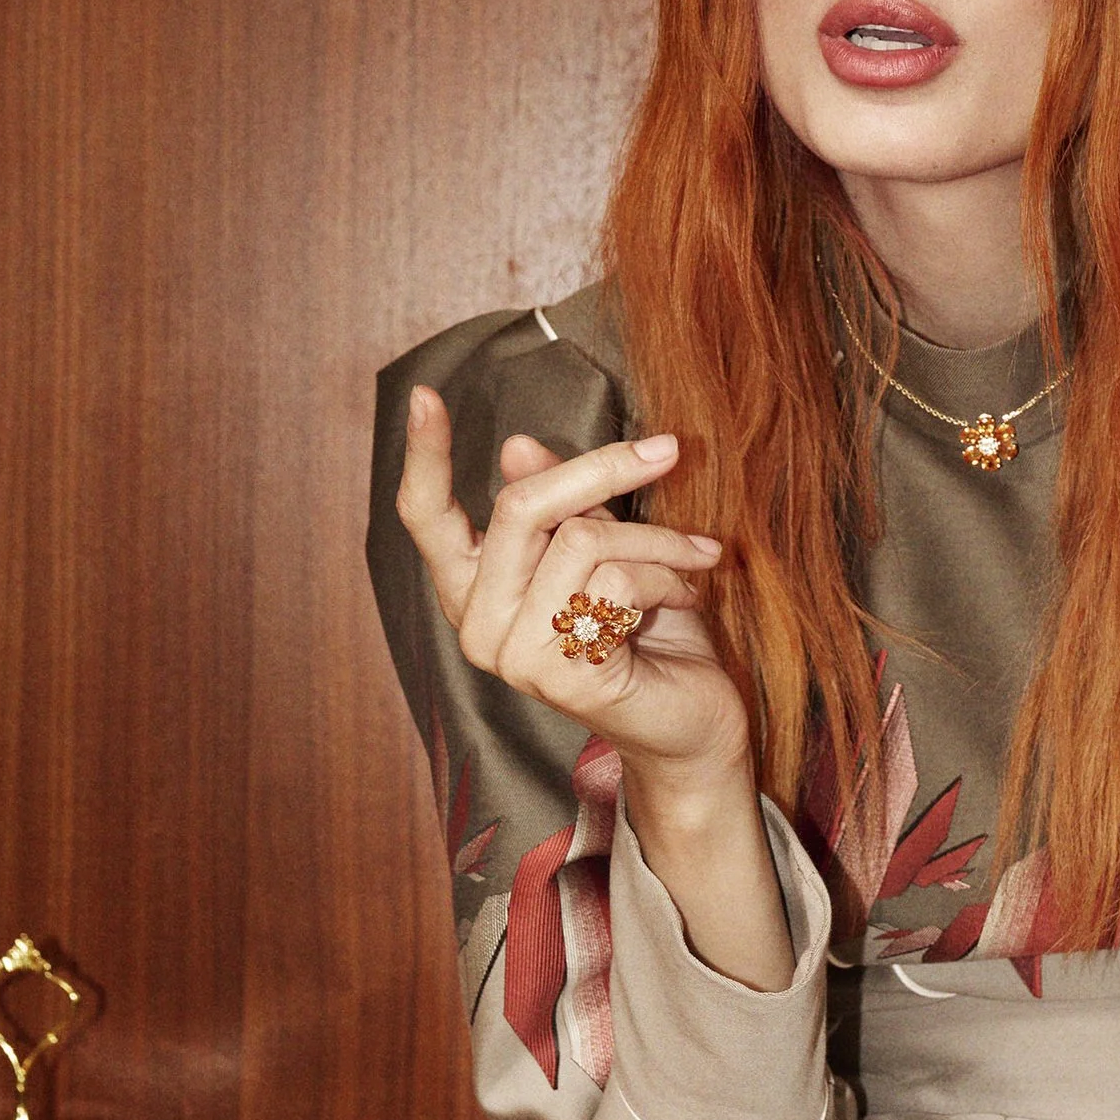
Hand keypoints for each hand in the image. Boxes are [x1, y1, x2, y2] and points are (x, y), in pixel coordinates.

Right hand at [397, 388, 746, 790]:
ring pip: (583, 539)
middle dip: (603, 468)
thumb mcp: (604, 552)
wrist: (695, 724)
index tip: (424, 395)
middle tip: (670, 449)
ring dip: (658, 539)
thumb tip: (515, 446)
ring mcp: (512, 653)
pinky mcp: (559, 673)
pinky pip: (615, 583)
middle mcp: (477, 622)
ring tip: (694, 557)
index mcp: (475, 588)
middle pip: (521, 505)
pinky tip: (689, 596)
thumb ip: (563, 506)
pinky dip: (669, 576)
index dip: (424, 456)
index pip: (426, 517)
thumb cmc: (649, 634)